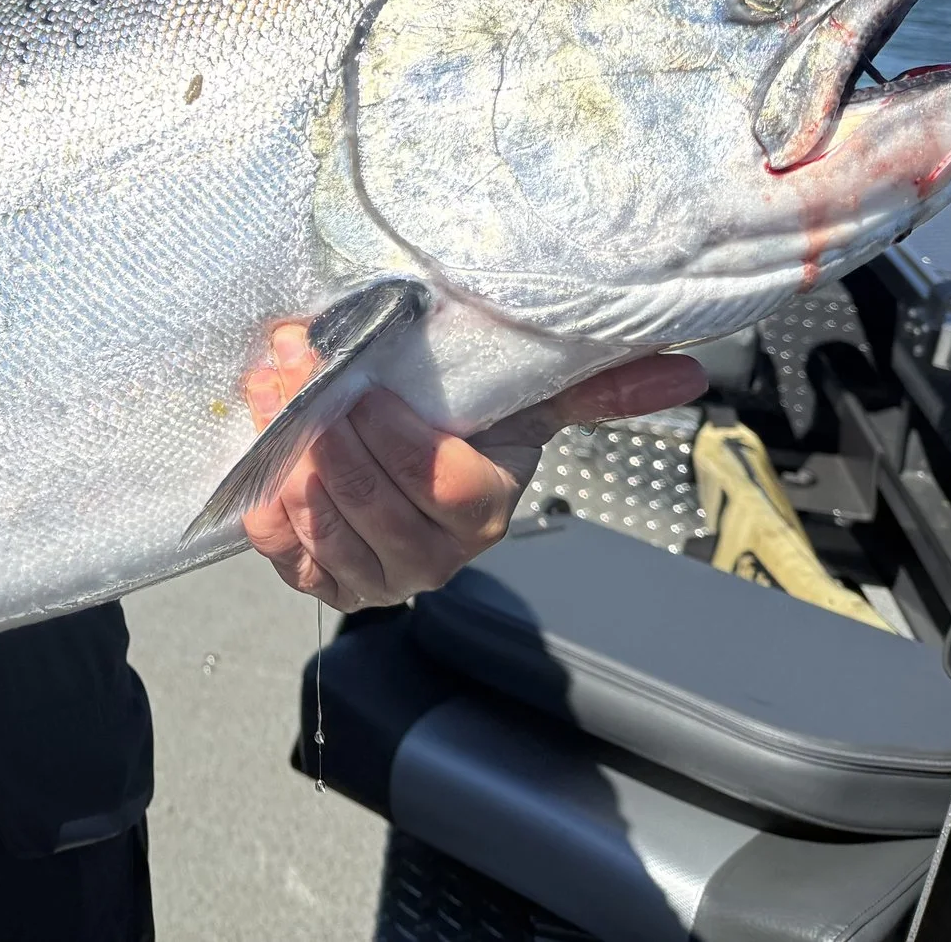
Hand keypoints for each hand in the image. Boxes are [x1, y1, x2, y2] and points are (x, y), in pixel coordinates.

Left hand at [241, 330, 707, 609]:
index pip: (449, 491)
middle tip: (296, 371)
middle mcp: (436, 557)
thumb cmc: (467, 421)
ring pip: (331, 532)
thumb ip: (601, 386)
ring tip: (272, 396)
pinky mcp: (325, 580)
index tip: (365, 389)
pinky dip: (271, 508)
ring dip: (292, 462)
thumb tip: (688, 369)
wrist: (404, 455)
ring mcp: (378, 576)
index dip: (402, 443)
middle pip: (380, 508)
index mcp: (485, 510)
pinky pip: (291, 556)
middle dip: (331, 435)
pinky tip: (263, 458)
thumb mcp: (527, 396)